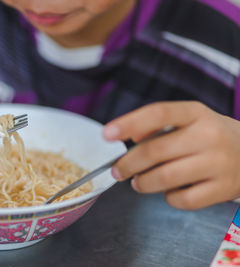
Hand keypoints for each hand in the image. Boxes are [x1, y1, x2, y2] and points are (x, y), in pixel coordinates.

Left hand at [103, 101, 239, 209]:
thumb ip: (159, 125)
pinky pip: (183, 200)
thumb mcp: (190, 120)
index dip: (129, 123)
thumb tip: (130, 136)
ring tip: (137, 183)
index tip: (106, 134)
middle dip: (127, 164)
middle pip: (155, 151)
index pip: (158, 113)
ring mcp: (218, 163)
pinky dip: (168, 198)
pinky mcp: (223, 188)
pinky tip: (168, 192)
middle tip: (117, 170)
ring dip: (143, 183)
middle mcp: (209, 135)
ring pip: (165, 178)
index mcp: (196, 113)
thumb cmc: (210, 136)